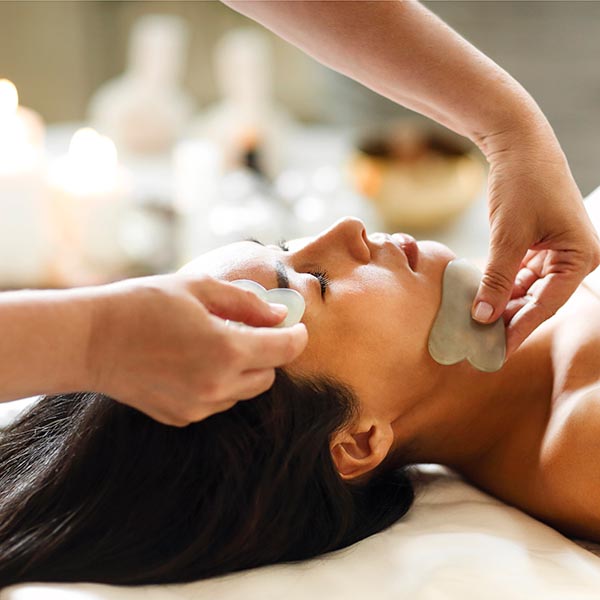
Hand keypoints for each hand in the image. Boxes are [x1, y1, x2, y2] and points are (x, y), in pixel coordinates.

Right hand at [85, 273, 307, 425]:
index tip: (296, 326)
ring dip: (244, 369)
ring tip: (215, 343)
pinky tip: (194, 363)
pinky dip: (219, 384)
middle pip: (269, 375)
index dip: (297, 336)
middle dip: (268, 352)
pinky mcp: (181, 417)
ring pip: (245, 391)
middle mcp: (218, 386)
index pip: (285, 350)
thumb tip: (280, 315)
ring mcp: (199, 407)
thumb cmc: (142, 305)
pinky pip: (218, 401)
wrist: (90, 341)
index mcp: (226, 350)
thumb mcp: (199, 288)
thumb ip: (247, 302)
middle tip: (250, 329)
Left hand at [472, 122, 599, 357]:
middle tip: (481, 346)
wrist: (519, 146)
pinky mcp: (540, 248)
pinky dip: (501, 288)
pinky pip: (520, 277)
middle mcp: (575, 259)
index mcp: (581, 258)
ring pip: (528, 292)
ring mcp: (558, 254)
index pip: (547, 305)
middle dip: (509, 321)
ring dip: (503, 306)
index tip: (495, 354)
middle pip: (539, 301)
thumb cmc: (522, 184)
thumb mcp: (507, 236)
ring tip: (476, 328)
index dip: (518, 329)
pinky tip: (481, 302)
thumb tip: (483, 317)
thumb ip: (496, 279)